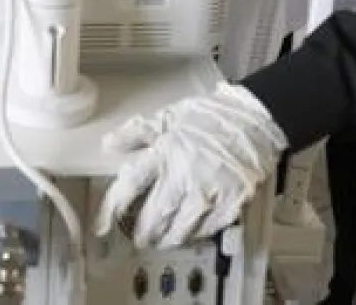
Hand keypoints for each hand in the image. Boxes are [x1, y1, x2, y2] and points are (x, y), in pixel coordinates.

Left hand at [95, 83, 286, 249]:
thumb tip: (109, 144)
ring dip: (165, 238)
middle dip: (141, 231)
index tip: (102, 223)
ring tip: (160, 238)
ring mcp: (209, 192)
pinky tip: (188, 231)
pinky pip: (207, 229)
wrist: (253, 119)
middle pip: (154, 216)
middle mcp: (185, 175)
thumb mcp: (168, 118)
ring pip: (179, 229)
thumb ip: (136, 133)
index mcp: (166, 152)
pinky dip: (194, 234)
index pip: (131, 185)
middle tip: (136, 235)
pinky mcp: (230, 203)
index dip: (112, 208)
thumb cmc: (211, 116)